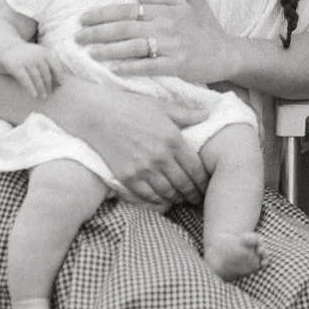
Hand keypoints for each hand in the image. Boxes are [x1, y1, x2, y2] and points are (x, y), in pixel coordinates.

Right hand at [0, 43, 60, 96]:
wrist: (6, 48)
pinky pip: (25, 80)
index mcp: (44, 52)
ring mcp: (26, 60)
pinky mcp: (16, 66)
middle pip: (46, 74)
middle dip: (49, 85)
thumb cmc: (27, 55)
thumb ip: (49, 62)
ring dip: (41, 89)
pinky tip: (34, 95)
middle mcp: (37, 55)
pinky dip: (30, 88)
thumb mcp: (39, 53)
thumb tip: (62, 79)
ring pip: (37, 78)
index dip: (59, 76)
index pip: (56, 66)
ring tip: (43, 97)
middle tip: (50, 94)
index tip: (61, 85)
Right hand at [69, 85, 207, 208]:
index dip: (203, 181)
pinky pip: (147, 196)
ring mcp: (143, 169)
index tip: (206, 186)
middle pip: (183, 183)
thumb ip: (187, 113)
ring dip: (177, 199)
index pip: (195, 168)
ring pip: (167, 192)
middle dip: (192, 193)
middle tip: (197, 199)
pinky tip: (162, 201)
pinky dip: (157, 201)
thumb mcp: (163, 106)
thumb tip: (209, 114)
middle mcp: (160, 157)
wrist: (99, 114)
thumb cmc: (132, 106)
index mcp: (173, 139)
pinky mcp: (127, 177)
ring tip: (182, 200)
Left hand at [76, 0, 231, 87]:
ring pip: (134, 45)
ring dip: (109, 49)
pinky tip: (112, 70)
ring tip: (89, 52)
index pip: (129, 8)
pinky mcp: (178, 64)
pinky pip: (149, 66)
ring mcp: (173, 45)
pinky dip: (130, 67)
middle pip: (126, 26)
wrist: (227, 53)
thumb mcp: (188, 5)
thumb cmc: (204, 30)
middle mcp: (167, 24)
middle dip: (98, 31)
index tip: (84, 18)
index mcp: (167, 9)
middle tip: (77, 36)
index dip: (104, 13)